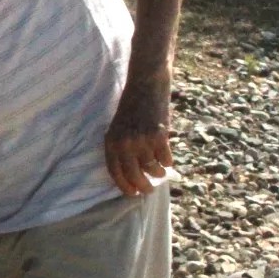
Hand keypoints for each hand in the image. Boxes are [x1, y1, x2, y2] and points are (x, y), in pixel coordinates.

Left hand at [105, 69, 173, 196]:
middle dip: (143, 186)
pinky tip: (167, 160)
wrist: (145, 84)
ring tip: (160, 173)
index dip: (124, 186)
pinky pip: (165, 158)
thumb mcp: (119, 126)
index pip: (115, 172)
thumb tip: (133, 172)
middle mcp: (124, 144)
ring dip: (158, 173)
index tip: (132, 193)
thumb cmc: (132, 106)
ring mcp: (141, 141)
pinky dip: (167, 161)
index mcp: (111, 141)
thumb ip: (122, 146)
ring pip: (152, 168)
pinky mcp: (159, 136)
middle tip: (149, 190)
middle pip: (134, 175)